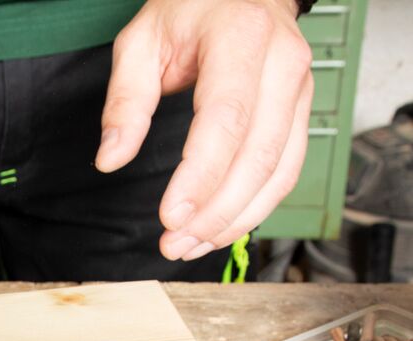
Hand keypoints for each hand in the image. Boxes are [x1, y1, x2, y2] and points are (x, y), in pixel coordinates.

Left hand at [96, 0, 313, 261]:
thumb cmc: (192, 8)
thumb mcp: (142, 40)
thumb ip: (125, 100)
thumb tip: (110, 158)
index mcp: (241, 39)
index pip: (225, 121)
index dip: (200, 177)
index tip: (170, 217)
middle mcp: (282, 64)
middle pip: (257, 156)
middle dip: (215, 212)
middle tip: (174, 242)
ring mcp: (300, 89)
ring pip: (279, 172)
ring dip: (235, 220)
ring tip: (191, 245)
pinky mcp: (303, 111)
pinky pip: (287, 171)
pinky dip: (255, 208)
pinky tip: (220, 228)